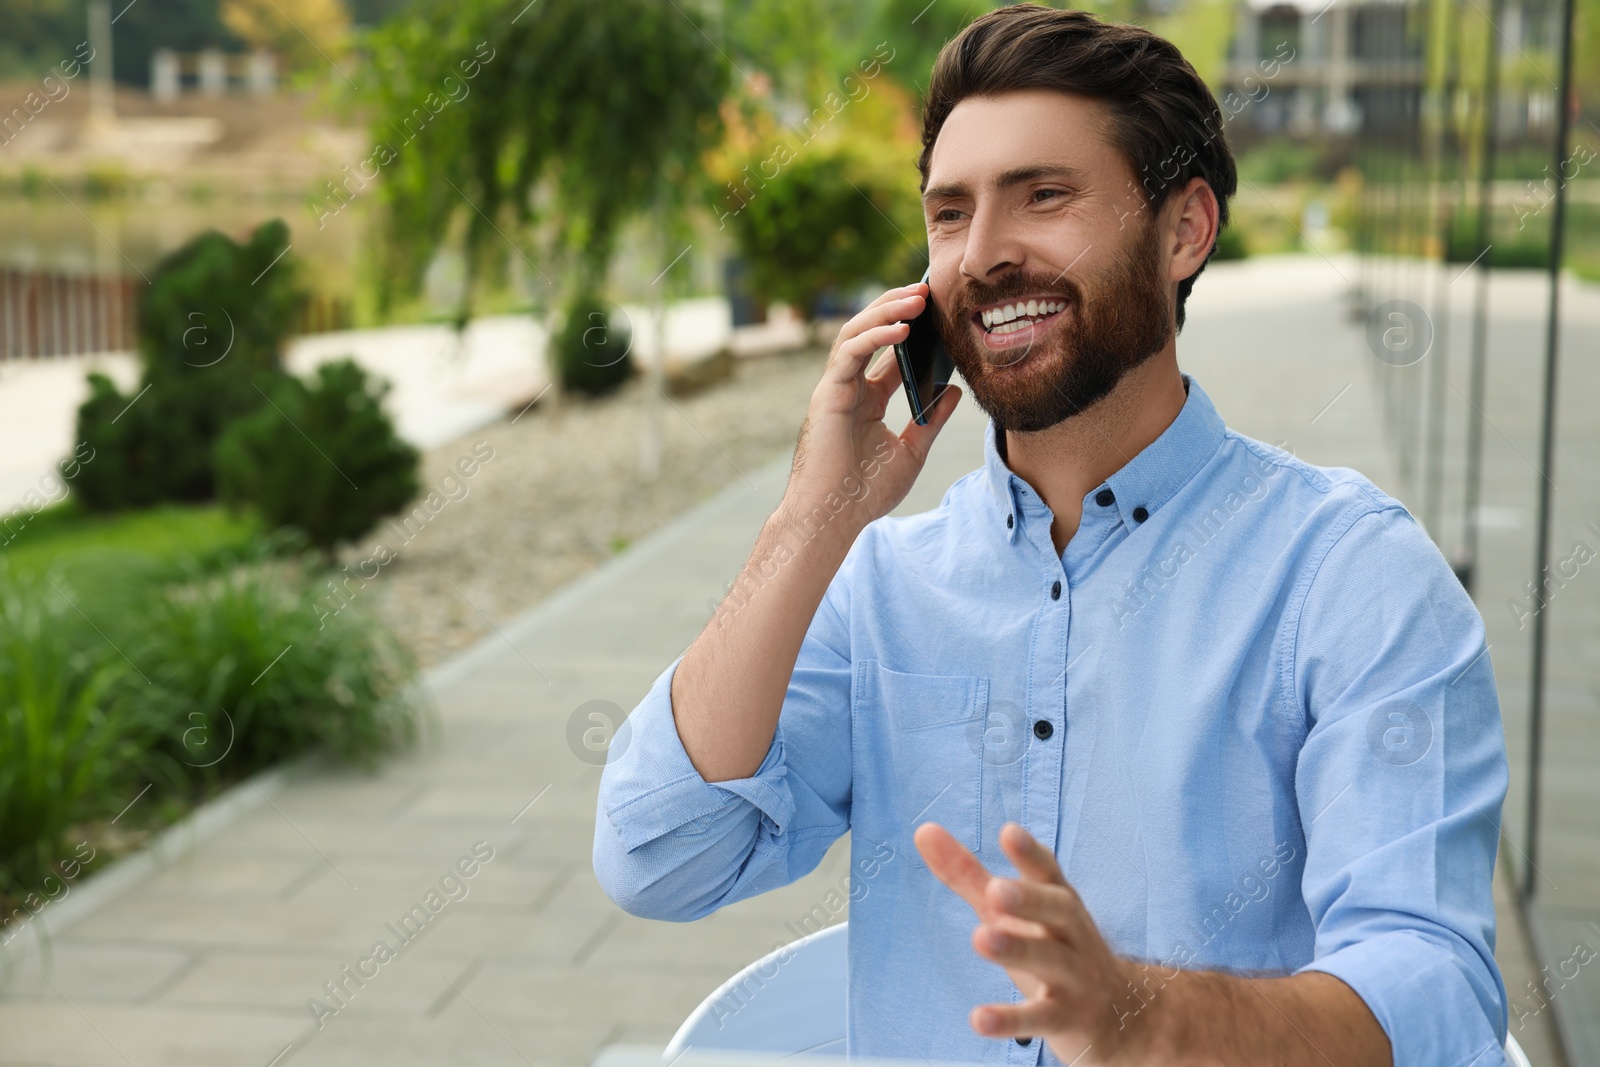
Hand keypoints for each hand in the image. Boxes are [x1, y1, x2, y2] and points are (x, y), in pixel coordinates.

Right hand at [783, 283, 961, 531]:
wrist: (834, 518)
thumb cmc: (865, 493)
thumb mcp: (912, 452)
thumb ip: (931, 420)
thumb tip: (955, 390)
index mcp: (866, 399)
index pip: (889, 352)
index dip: (911, 327)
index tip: (939, 309)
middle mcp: (849, 387)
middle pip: (870, 332)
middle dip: (897, 306)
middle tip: (927, 288)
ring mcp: (835, 388)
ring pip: (856, 332)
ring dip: (886, 310)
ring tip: (918, 297)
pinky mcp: (827, 394)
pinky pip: (849, 352)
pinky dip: (874, 335)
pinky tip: (902, 328)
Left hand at [915, 821, 1141, 1066]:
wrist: (1121, 1014)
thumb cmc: (1053, 947)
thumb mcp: (1011, 910)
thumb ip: (968, 873)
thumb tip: (923, 830)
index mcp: (1058, 902)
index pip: (1048, 872)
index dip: (1030, 854)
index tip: (1009, 832)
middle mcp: (1071, 934)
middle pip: (1058, 911)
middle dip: (1030, 899)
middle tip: (996, 890)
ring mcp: (1075, 977)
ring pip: (1051, 961)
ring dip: (1019, 950)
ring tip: (981, 939)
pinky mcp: (1068, 1019)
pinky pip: (1041, 1018)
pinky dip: (1011, 1019)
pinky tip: (978, 1019)